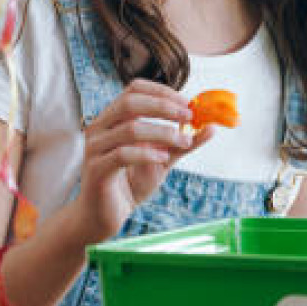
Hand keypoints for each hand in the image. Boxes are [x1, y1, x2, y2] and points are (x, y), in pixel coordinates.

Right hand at [71, 79, 212, 242]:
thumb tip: (211, 127)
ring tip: (183, 142)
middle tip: (189, 117)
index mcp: (112, 119)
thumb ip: (182, 144)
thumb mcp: (162, 160)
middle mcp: (99, 128)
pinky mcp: (96, 170)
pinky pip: (122, 154)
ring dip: (163, 133)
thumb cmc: (130, 185)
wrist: (104, 216)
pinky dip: (147, 154)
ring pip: (130, 128)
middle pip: (130, 102)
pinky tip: (163, 158)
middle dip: (164, 106)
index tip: (188, 103)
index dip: (162, 91)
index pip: (134, 89)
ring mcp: (95, 148)